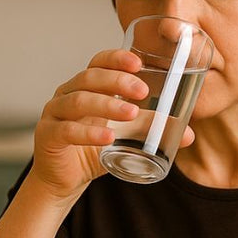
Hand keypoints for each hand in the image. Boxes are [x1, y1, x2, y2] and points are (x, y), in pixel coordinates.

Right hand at [30, 48, 194, 199]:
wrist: (66, 179)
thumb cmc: (95, 149)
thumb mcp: (127, 136)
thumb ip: (152, 130)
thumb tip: (189, 134)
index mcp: (87, 86)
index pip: (98, 62)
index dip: (116, 58)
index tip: (138, 63)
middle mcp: (68, 93)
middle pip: (89, 78)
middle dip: (117, 81)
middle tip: (143, 91)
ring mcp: (55, 113)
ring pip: (78, 101)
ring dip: (107, 105)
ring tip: (132, 114)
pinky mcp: (48, 135)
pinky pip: (67, 130)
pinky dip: (89, 133)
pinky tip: (107, 138)